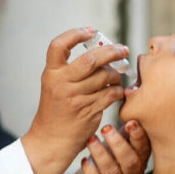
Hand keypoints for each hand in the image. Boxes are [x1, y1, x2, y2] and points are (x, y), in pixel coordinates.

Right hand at [22, 28, 127, 173]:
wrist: (51, 141)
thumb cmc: (56, 112)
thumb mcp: (54, 86)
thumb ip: (71, 71)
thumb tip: (101, 52)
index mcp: (51, 74)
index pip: (59, 45)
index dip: (75, 34)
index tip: (91, 32)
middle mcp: (61, 83)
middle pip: (91, 59)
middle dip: (111, 52)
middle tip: (123, 50)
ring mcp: (75, 97)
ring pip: (105, 77)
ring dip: (116, 75)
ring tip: (117, 78)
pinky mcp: (89, 110)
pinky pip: (111, 94)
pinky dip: (118, 91)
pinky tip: (118, 93)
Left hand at [69, 120, 149, 173]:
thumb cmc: (109, 156)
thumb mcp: (120, 141)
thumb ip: (126, 127)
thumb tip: (131, 96)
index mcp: (140, 159)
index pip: (144, 149)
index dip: (138, 136)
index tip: (129, 123)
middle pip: (130, 162)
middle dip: (118, 144)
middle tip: (105, 128)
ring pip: (111, 172)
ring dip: (101, 154)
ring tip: (91, 140)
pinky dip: (89, 170)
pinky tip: (84, 160)